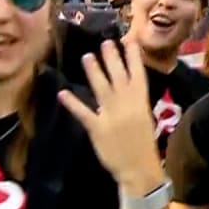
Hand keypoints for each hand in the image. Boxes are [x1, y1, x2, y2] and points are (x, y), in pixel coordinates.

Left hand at [58, 40, 163, 194]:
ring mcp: (111, 115)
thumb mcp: (145, 118)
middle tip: (105, 42)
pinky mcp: (97, 127)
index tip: (129, 41)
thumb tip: (127, 87)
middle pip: (118, 76)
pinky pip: (83, 112)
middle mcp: (127, 104)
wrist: (138, 167)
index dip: (133, 56)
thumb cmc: (144, 143)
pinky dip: (72, 103)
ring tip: (87, 57)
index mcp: (141, 101)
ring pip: (101, 88)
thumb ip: (135, 102)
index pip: (137, 73)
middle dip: (112, 58)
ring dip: (94, 71)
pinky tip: (63, 93)